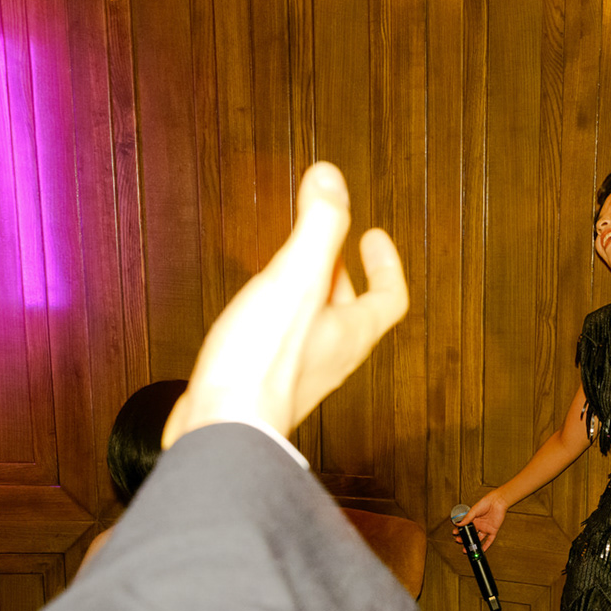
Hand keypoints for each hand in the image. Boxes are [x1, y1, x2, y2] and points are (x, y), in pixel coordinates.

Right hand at [165, 161, 407, 446]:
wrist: (221, 430)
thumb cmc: (259, 365)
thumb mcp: (296, 281)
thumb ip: (318, 227)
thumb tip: (332, 179)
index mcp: (349, 332)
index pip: (388, 298)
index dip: (386, 265)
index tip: (375, 237)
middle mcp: (330, 357)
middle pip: (351, 312)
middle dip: (343, 274)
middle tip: (333, 247)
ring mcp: (298, 375)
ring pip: (316, 328)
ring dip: (309, 295)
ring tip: (291, 270)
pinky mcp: (263, 385)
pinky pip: (282, 344)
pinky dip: (278, 317)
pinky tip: (252, 312)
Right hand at [460, 491, 505, 548]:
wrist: (497, 502)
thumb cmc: (486, 503)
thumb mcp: (474, 511)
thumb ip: (467, 518)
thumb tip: (458, 524)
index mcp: (474, 520)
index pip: (465, 527)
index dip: (460, 531)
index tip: (455, 533)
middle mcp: (479, 525)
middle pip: (471, 534)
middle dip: (465, 539)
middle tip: (459, 541)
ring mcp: (486, 528)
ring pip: (479, 539)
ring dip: (473, 544)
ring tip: (467, 549)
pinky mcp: (493, 531)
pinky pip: (489, 540)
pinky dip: (486, 546)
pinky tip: (481, 550)